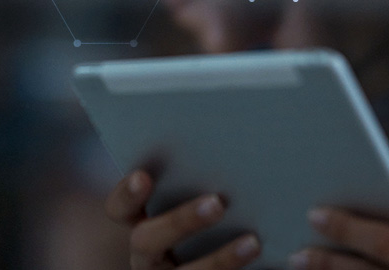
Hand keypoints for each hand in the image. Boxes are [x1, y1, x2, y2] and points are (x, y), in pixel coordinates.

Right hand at [104, 168, 262, 269]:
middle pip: (146, 241)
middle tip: (217, 203)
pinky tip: (269, 262)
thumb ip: (202, 176)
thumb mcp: (206, 195)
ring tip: (253, 242)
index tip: (144, 176)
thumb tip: (235, 131)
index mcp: (144, 222)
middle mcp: (149, 256)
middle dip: (180, 221)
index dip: (127, 194)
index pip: (119, 209)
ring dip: (219, 260)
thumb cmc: (223, 211)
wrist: (240, 267)